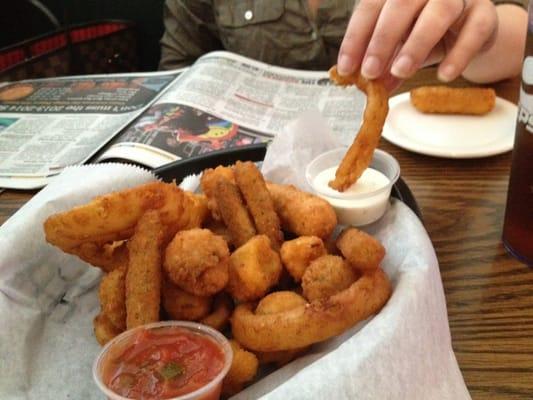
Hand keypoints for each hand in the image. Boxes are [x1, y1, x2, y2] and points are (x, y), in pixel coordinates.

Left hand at [337, 0, 497, 89]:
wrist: (468, 32)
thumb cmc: (423, 33)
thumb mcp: (396, 45)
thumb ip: (381, 61)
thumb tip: (363, 84)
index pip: (371, 6)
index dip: (355, 37)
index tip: (346, 67)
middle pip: (402, 3)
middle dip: (382, 39)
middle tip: (369, 71)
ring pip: (440, 11)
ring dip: (416, 43)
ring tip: (400, 71)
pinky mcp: (484, 13)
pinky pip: (476, 29)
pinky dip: (459, 54)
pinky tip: (444, 74)